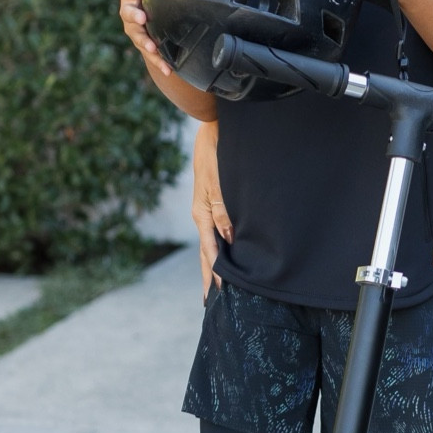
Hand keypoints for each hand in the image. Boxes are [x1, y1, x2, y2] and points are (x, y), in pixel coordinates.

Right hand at [119, 0, 175, 83]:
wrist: (153, 19)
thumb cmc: (157, 1)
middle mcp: (129, 13)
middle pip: (128, 14)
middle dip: (135, 16)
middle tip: (142, 17)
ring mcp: (134, 30)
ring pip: (137, 37)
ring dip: (145, 42)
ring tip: (152, 48)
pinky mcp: (142, 45)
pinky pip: (150, 55)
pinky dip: (159, 62)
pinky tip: (167, 69)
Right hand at [191, 120, 230, 295]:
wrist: (212, 130)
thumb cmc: (216, 153)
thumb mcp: (218, 183)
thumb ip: (223, 211)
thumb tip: (229, 239)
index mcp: (202, 214)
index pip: (209, 251)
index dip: (215, 273)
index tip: (220, 293)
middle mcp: (203, 216)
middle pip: (207, 254)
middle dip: (210, 277)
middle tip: (211, 302)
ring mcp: (207, 211)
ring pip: (211, 244)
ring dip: (214, 265)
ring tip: (217, 287)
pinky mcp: (212, 204)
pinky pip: (216, 232)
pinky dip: (219, 248)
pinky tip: (226, 256)